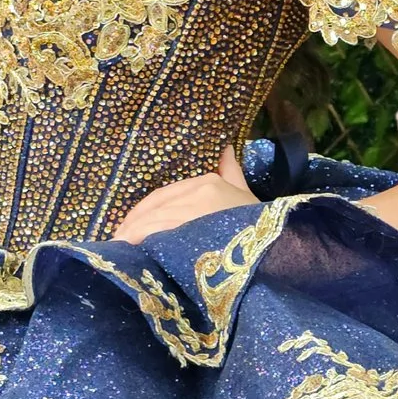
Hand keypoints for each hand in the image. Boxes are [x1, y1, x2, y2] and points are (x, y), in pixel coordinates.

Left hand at [111, 144, 256, 245]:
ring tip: (117, 251)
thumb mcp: (246, 198)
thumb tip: (226, 147)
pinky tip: (129, 248)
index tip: (128, 229)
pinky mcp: (194, 225)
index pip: (164, 195)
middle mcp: (201, 189)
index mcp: (209, 182)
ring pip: (154, 219)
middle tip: (116, 243)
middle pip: (155, 206)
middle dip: (132, 225)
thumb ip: (232, 173)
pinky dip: (140, 238)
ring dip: (132, 234)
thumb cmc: (263, 229)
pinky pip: (159, 230)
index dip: (143, 213)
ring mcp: (197, 208)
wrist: (280, 251)